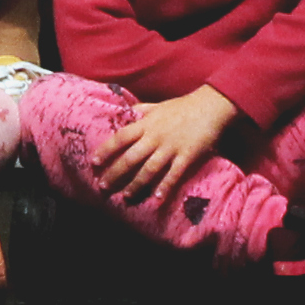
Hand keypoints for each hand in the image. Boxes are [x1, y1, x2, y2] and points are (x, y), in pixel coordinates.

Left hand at [95, 85, 241, 206]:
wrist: (210, 106)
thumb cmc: (182, 106)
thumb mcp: (158, 106)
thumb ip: (141, 111)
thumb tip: (126, 112)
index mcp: (146, 124)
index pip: (121, 138)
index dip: (106, 150)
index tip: (94, 162)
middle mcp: (155, 137)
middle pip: (131, 157)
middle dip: (115, 173)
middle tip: (103, 186)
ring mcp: (171, 147)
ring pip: (149, 169)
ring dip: (136, 184)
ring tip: (125, 197)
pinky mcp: (187, 156)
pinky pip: (174, 174)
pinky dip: (165, 186)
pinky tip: (156, 198)